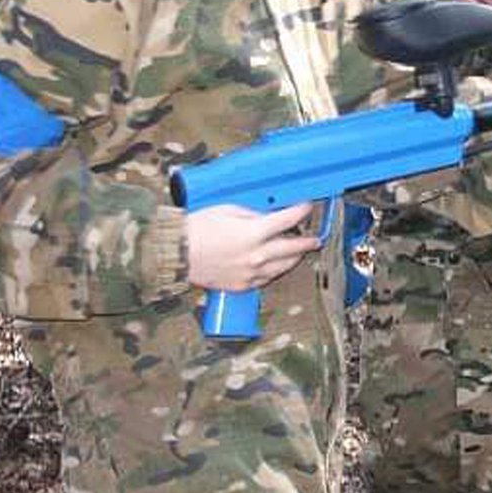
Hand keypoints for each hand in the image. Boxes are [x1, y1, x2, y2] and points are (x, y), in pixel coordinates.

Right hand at [187, 202, 319, 291]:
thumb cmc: (197, 229)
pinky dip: (275, 270)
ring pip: (284, 266)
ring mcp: (250, 273)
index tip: (308, 207)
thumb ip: (254, 214)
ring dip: (295, 257)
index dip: (302, 211)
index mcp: (254, 233)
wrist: (176, 254)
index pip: (289, 220)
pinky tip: (276, 265)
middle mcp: (256, 255)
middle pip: (294, 248)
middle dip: (308, 241)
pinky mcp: (242, 285)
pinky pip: (267, 279)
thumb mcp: (229, 210)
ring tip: (299, 252)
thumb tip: (269, 216)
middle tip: (315, 238)